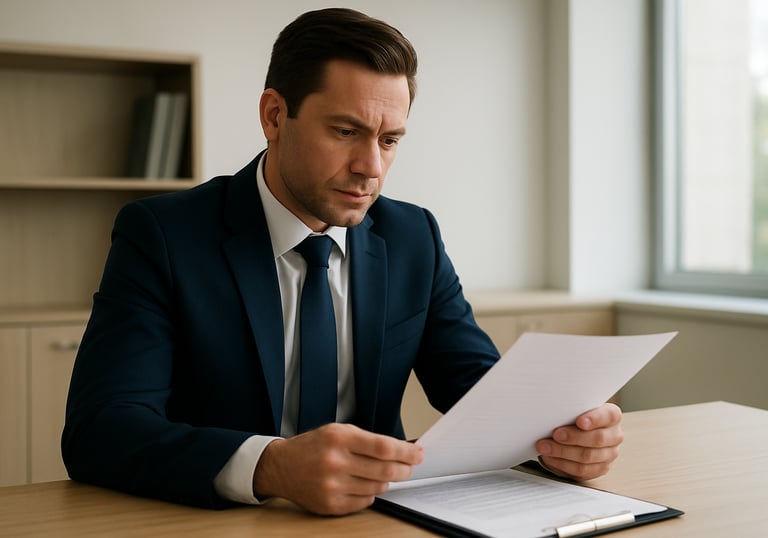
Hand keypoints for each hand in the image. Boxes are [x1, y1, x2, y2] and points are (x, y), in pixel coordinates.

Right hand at [252, 423, 423, 514]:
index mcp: (339, 437)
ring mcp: (332, 486)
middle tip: (409, 466)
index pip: (383, 447)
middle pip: (384, 470)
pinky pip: (364, 502)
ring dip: (385, 481)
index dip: (406, 452)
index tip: (418, 453)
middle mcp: (335, 462)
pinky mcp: (330, 505)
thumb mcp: (339, 431)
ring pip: (377, 488)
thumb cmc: (313, 446)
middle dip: (403, 468)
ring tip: (380, 473)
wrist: (281, 466)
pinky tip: (362, 485)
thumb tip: (403, 450)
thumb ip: (369, 440)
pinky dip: (370, 494)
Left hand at [535, 402, 622, 480]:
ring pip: (588, 457)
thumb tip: (553, 412)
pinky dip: (562, 464)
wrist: (576, 432)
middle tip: (555, 434)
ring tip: (545, 447)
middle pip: (598, 439)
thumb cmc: (575, 417)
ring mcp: (609, 454)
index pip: (609, 416)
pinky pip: (582, 470)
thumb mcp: (575, 409)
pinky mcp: (599, 469)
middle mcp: (614, 436)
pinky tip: (550, 458)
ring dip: (563, 452)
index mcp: (612, 416)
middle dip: (573, 437)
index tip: (579, 421)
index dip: (595, 419)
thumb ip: (571, 410)